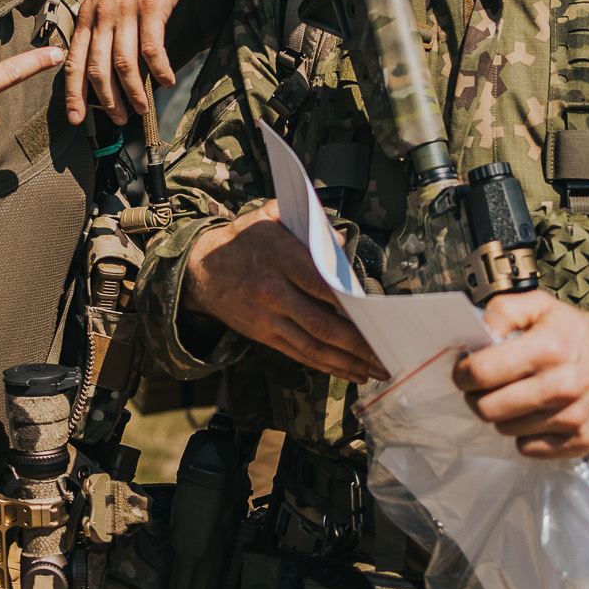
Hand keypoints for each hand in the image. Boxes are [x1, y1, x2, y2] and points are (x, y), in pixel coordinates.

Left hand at [66, 0, 196, 125]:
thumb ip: (103, 22)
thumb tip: (106, 59)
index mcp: (88, 12)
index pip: (74, 60)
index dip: (73, 92)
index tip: (76, 118)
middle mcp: (102, 13)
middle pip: (97, 67)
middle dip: (106, 100)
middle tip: (118, 119)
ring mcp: (126, 9)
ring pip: (124, 63)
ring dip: (133, 91)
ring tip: (143, 108)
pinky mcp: (151, 6)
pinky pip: (152, 48)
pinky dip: (159, 70)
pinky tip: (167, 81)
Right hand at [183, 204, 384, 382]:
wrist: (200, 269)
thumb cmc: (243, 240)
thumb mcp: (270, 216)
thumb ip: (308, 222)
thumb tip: (340, 242)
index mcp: (279, 257)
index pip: (319, 282)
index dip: (348, 302)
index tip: (376, 315)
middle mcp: (273, 291)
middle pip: (322, 322)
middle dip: (358, 342)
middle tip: (387, 352)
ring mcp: (268, 317)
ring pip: (314, 345)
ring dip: (348, 361)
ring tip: (377, 370)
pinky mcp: (264, 334)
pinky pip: (301, 353)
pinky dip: (328, 366)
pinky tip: (351, 372)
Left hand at [453, 291, 588, 457]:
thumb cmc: (577, 334)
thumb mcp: (541, 306)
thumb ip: (503, 311)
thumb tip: (477, 333)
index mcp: (547, 349)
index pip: (481, 372)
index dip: (463, 373)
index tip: (464, 371)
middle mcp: (560, 387)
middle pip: (487, 408)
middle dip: (477, 396)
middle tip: (484, 386)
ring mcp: (571, 418)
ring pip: (505, 429)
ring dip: (502, 414)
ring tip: (515, 395)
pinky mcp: (580, 441)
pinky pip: (528, 448)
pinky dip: (524, 433)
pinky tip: (535, 413)